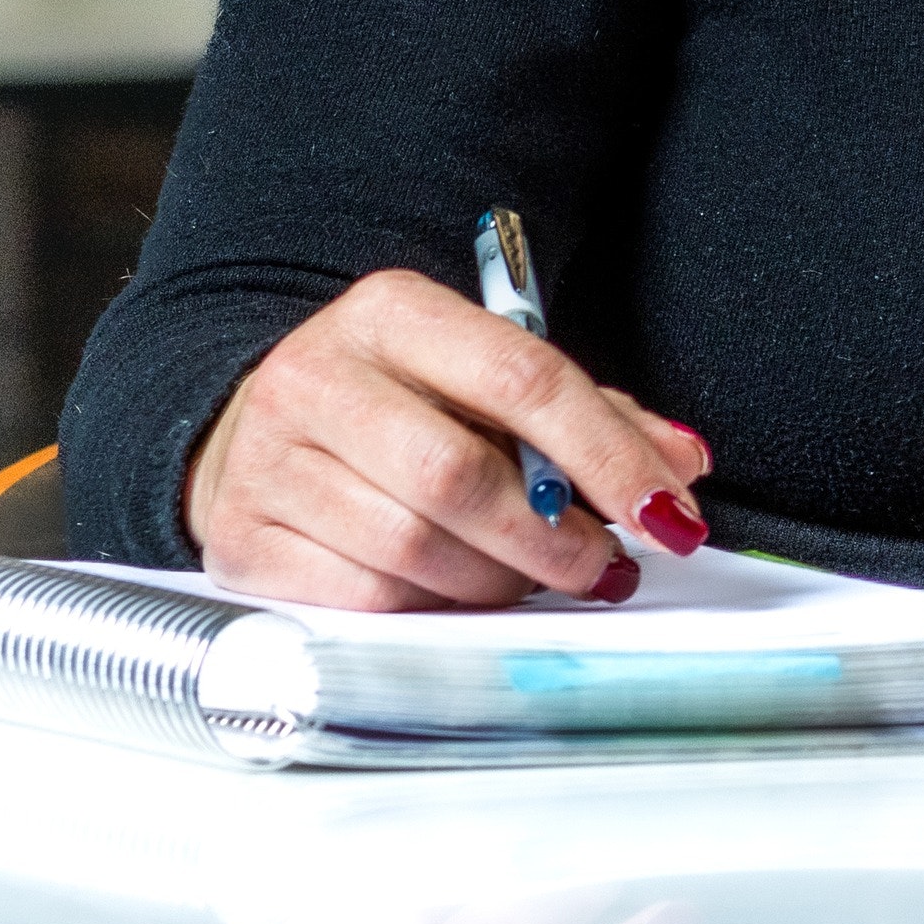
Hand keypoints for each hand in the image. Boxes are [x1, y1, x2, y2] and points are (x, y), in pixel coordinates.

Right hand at [187, 267, 713, 610]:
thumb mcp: (485, 377)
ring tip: (533, 579)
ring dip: (499, 583)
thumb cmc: (397, 404)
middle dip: (553, 538)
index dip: (605, 453)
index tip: (666, 512)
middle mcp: (316, 376)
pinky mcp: (242, 544)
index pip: (520, 376)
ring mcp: (268, 463)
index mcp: (391, 312)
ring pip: (413, 550)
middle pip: (459, 475)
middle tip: (605, 566)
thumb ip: (590, 415)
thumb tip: (681, 467)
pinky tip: (459, 595)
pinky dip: (432, 611)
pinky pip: (364, 602)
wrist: (253, 429)